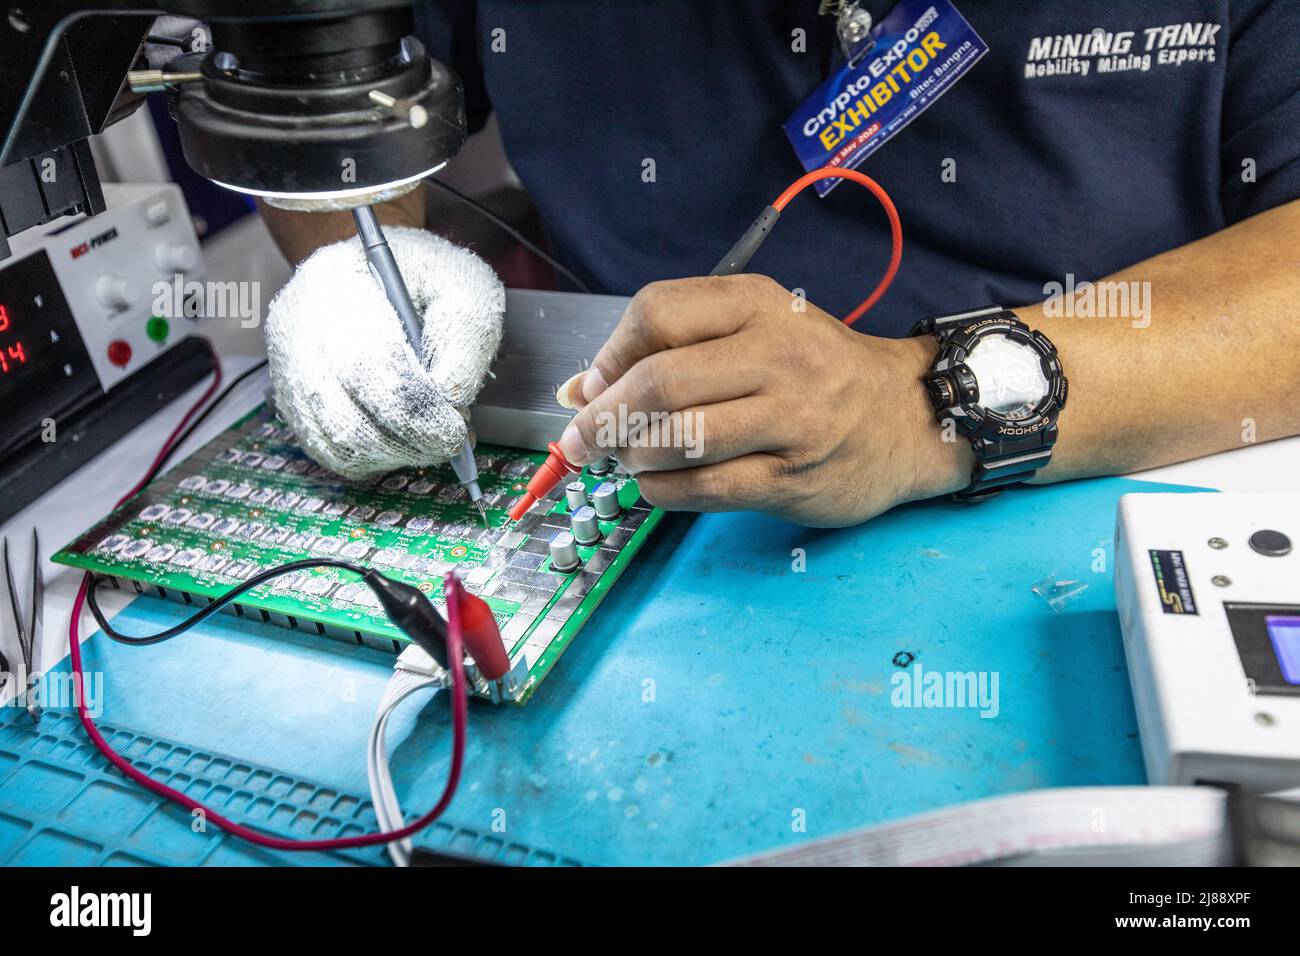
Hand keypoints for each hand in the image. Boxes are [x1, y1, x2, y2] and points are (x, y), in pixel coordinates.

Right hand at [264, 226, 503, 479]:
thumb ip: (464, 343)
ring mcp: (285, 363)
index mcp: (335, 280)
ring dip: (389, 454)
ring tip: (428, 440)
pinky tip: (402, 442)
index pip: (366, 363)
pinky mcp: (289, 395)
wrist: (380, 269)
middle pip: (341, 412)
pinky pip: (324, 447)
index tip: (453, 431)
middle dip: (404, 442)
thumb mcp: (465, 289)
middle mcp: (296, 324)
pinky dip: (368, 457)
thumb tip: (449, 404)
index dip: (413, 410)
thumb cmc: (427, 276)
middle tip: (447, 444)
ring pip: (330, 440)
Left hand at [556, 275, 969, 526]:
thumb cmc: (818, 371)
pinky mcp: (792, 479)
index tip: (593, 387)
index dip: (609, 355)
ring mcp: (790, 420)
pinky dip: (660, 489)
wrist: (908, 419)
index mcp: (759, 305)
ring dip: (630, 455)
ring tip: (623, 459)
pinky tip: (655, 483)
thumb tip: (580, 390)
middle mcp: (777, 355)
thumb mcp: (756, 331)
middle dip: (601, 418)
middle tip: (582, 440)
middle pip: (659, 382)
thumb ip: (672, 348)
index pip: (657, 313)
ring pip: (677, 438)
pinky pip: (703, 488)